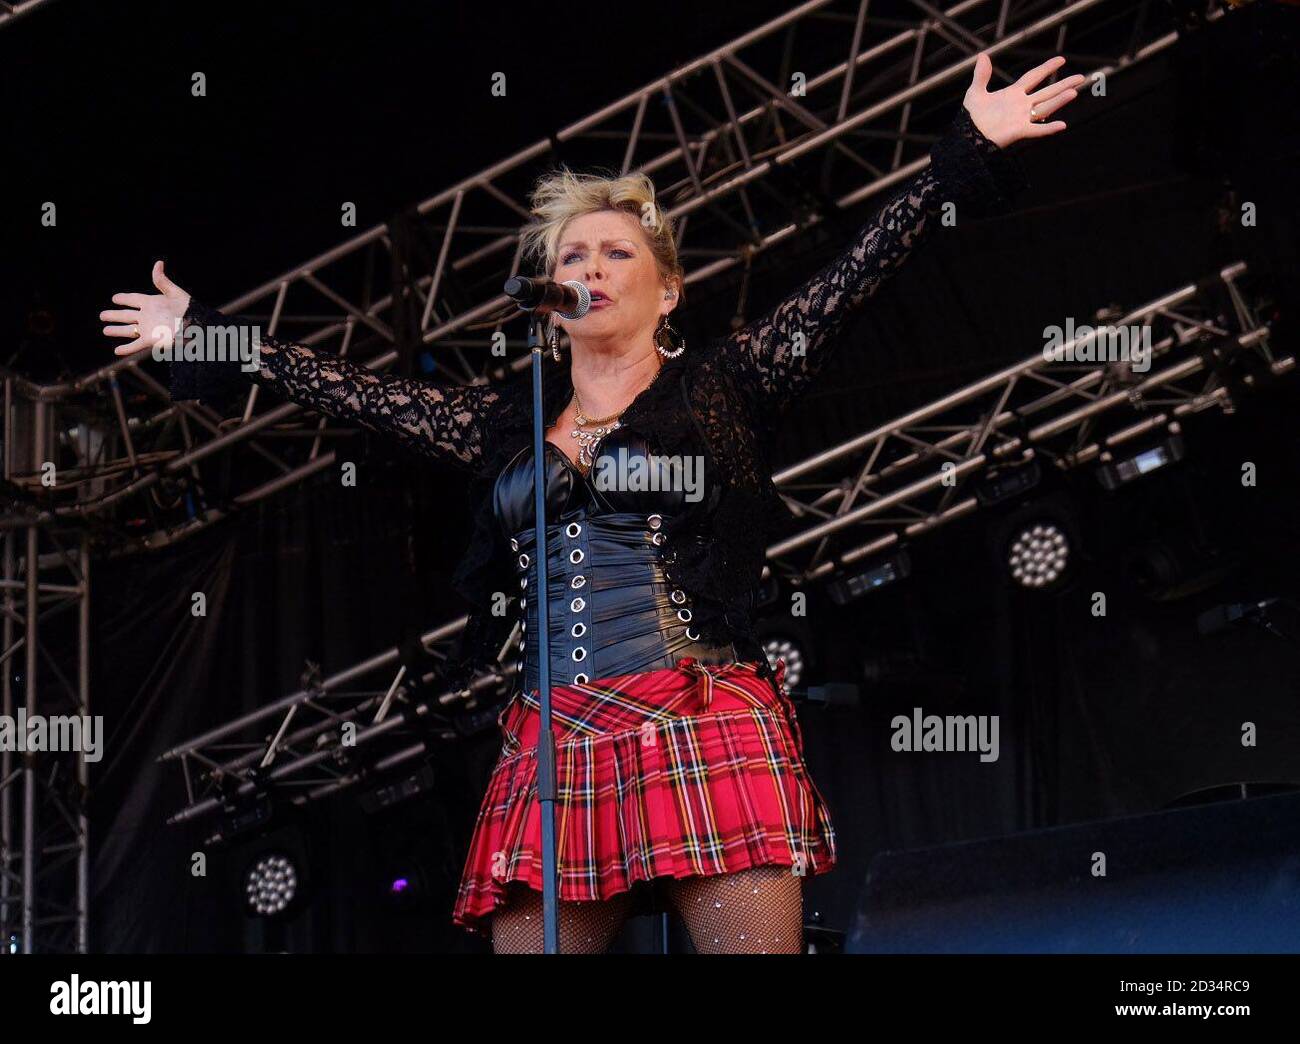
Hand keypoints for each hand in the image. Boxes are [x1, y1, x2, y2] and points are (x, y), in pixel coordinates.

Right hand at [101, 260, 191, 356]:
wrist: (196, 326)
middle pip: (127, 315)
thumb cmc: (188, 308)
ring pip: (128, 330)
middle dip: (115, 315)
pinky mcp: (151, 340)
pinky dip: (126, 348)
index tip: (114, 298)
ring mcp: (148, 328)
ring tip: (105, 330)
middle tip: (102, 315)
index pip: (134, 300)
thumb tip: (159, 263)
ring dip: (117, 330)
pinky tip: (117, 351)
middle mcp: (147, 316)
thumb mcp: (174, 293)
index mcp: (152, 303)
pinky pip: (135, 345)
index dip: (124, 299)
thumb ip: (162, 280)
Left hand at [962, 53, 1084, 148]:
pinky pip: (1036, 130)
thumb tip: (983, 55)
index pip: (1033, 77)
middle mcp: (1021, 105)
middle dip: (1063, 84)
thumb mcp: (975, 92)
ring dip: (1059, 100)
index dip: (1047, 68)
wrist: (967, 137)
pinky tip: (1062, 125)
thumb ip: (981, 75)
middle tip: (1082, 77)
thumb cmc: (970, 117)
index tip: (1061, 60)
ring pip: (1045, 107)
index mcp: (1013, 94)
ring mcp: (1021, 118)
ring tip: (1074, 92)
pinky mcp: (1018, 131)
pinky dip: (1048, 128)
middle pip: (1046, 92)